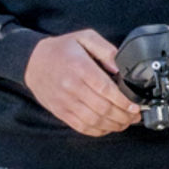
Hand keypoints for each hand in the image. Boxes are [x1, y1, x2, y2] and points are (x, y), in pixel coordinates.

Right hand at [23, 30, 140, 136]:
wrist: (32, 61)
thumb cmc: (61, 49)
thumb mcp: (84, 38)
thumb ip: (105, 49)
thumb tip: (119, 67)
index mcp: (80, 67)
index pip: (106, 89)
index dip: (123, 101)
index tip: (135, 106)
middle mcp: (71, 87)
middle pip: (103, 108)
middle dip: (124, 115)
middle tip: (136, 116)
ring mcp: (65, 101)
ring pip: (94, 121)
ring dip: (114, 125)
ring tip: (126, 122)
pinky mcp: (60, 111)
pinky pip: (81, 126)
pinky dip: (98, 130)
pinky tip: (108, 127)